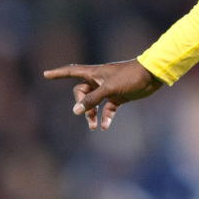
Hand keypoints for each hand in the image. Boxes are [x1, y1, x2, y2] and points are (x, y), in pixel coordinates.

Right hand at [42, 58, 161, 129]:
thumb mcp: (109, 89)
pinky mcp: (118, 97)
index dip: (58, 73)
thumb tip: (76, 110)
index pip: (71, 71)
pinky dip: (105, 117)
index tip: (46, 75)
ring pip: (93, 103)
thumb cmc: (130, 77)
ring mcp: (109, 89)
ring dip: (92, 114)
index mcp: (94, 73)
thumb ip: (92, 99)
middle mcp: (99, 80)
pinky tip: (106, 127)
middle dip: (82, 105)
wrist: (151, 76)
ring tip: (94, 126)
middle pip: (81, 92)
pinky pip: (107, 109)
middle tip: (88, 114)